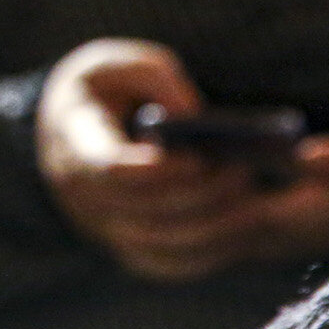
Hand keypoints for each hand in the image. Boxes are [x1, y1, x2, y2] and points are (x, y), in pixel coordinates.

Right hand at [38, 39, 328, 281]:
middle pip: (144, 213)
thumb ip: (157, 79)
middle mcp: (84, 196)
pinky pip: (172, 264)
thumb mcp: (123, 65)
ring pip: (162, 246)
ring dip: (212, 226)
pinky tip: (244, 224)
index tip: (198, 156)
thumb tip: (193, 115)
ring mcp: (105, 228)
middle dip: (198, 196)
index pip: (109, 171)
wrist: (77, 127)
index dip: (155, 171)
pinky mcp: (131, 248)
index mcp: (76, 145)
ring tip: (252, 197)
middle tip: (242, 172)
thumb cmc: (109, 89)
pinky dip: (211, 251)